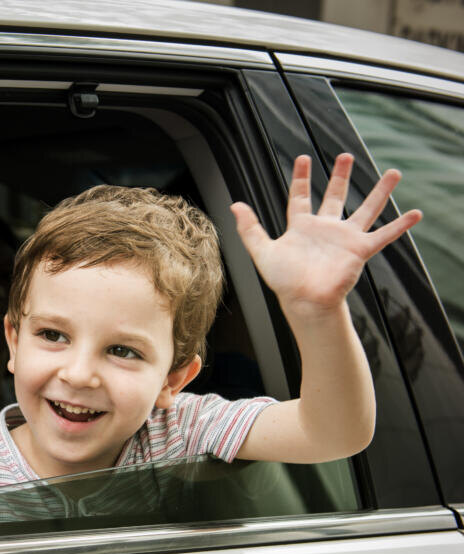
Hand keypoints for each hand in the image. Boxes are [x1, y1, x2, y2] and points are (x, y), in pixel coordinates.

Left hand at [231, 153, 421, 318]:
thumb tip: (235, 205)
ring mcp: (344, 238)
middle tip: (345, 155)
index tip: (303, 158)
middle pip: (334, 196)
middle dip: (340, 176)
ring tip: (393, 174)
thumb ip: (250, 228)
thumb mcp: (262, 251)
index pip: (300, 196)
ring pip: (366, 209)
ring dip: (379, 191)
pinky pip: (384, 235)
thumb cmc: (284, 281)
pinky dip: (400, 225)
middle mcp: (325, 229)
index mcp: (301, 227)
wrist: (304, 301)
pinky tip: (416, 213)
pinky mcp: (359, 250)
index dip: (301, 178)